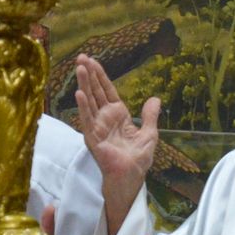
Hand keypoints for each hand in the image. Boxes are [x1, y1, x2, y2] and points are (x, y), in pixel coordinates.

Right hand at [73, 54, 160, 234]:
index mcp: (117, 115)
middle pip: (95, 91)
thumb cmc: (138, 159)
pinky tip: (79, 94)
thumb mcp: (150, 134)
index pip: (107, 90)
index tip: (93, 61)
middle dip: (89, 74)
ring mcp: (97, 127)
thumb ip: (150, 116)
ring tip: (80, 68)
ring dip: (84, 85)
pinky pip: (86, 120)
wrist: (132, 177)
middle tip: (81, 57)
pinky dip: (83, 107)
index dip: (101, 76)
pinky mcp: (92, 138)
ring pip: (89, 101)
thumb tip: (155, 99)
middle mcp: (104, 118)